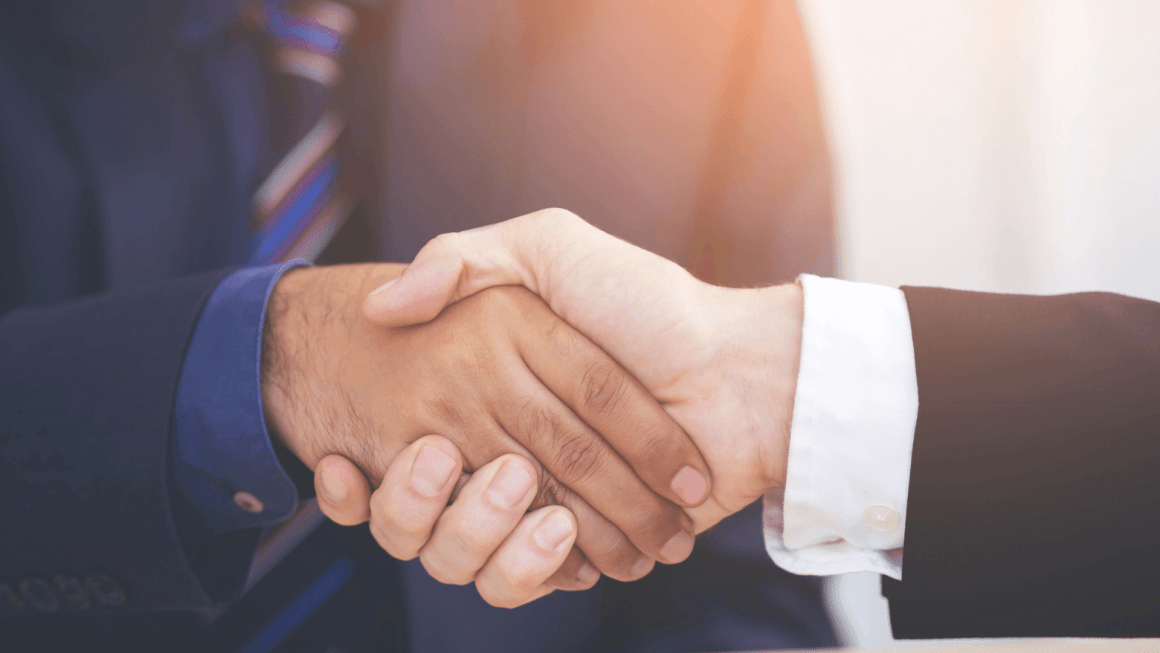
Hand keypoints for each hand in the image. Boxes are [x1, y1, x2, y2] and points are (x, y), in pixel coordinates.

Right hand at [262, 263, 710, 584]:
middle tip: (435, 458)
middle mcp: (505, 447)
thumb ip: (465, 258)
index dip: (378, 462)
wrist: (740, 374)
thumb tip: (380, 306)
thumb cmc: (650, 304)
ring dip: (472, 536)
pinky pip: (523, 579)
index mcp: (487, 389)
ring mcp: (542, 501)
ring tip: (518, 492)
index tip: (350, 461)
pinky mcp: (582, 545)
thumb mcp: (552, 247)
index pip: (411, 440)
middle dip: (417, 501)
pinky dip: (525, 572)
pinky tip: (555, 541)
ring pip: (463, 553)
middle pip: (426, 506)